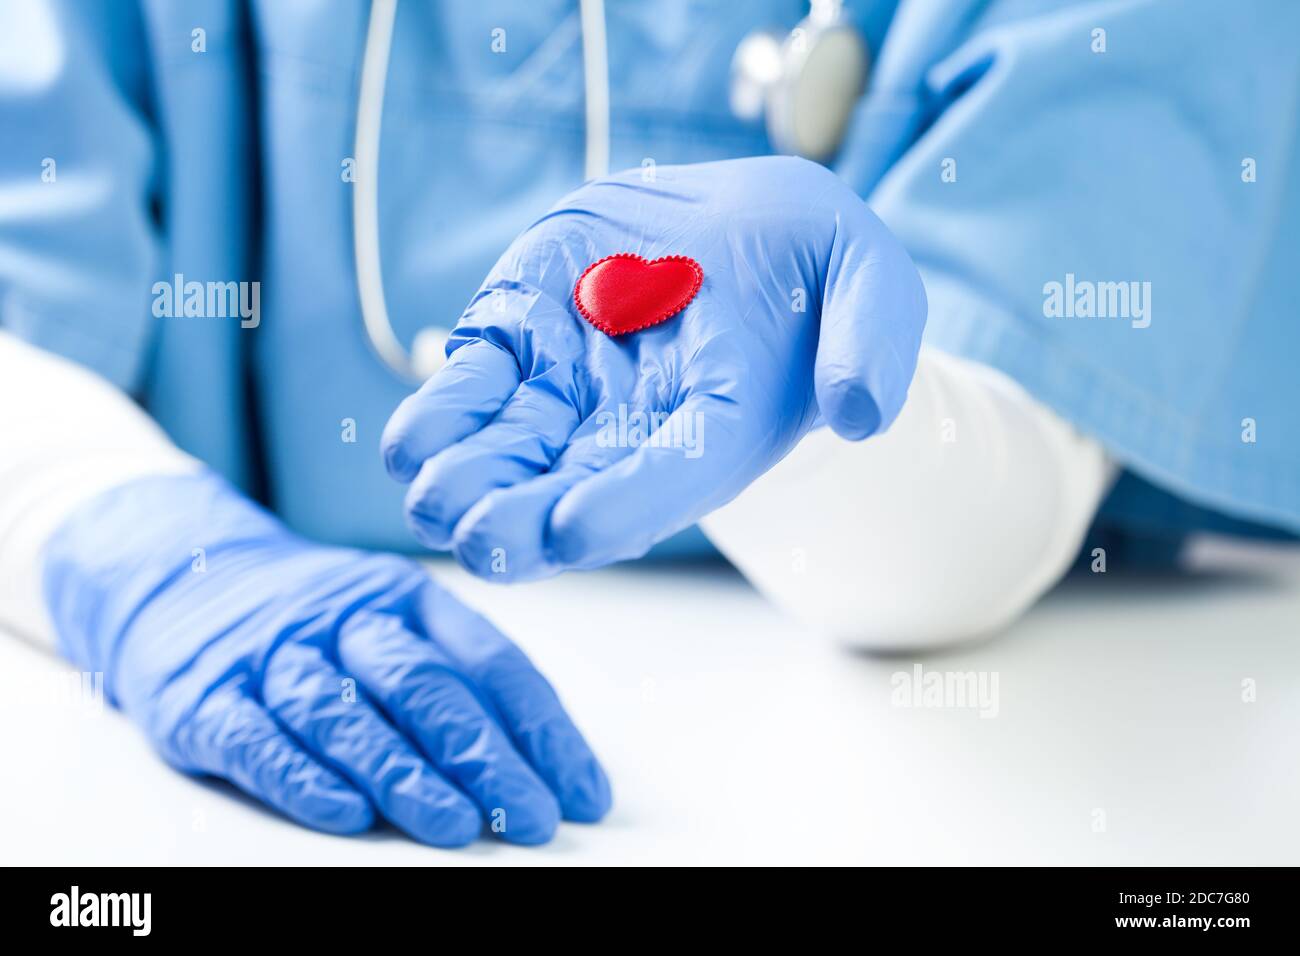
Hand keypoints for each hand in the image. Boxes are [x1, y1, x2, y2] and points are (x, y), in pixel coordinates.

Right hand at [43, 473, 610, 845]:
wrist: (181, 574)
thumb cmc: (314, 621)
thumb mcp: (391, 620)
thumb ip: (457, 678)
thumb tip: (542, 764)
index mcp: (408, 596)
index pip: (490, 661)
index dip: (542, 728)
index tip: (581, 790)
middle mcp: (346, 618)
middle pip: (425, 685)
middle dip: (485, 756)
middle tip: (530, 815)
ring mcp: (273, 656)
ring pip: (346, 715)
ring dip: (405, 774)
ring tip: (456, 825)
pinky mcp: (205, 698)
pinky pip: (258, 739)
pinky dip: (303, 777)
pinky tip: (347, 813)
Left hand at [382, 156, 925, 580]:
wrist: (742, 226)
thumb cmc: (814, 265)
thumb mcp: (870, 276)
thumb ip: (873, 340)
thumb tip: (857, 412)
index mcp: (723, 423)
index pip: (673, 477)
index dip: (625, 506)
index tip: (573, 530)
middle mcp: (639, 426)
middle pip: (576, 487)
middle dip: (525, 520)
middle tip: (482, 541)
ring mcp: (573, 387)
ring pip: (510, 449)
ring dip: (468, 477)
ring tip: (430, 492)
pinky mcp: (523, 338)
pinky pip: (473, 384)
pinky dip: (441, 413)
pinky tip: (411, 441)